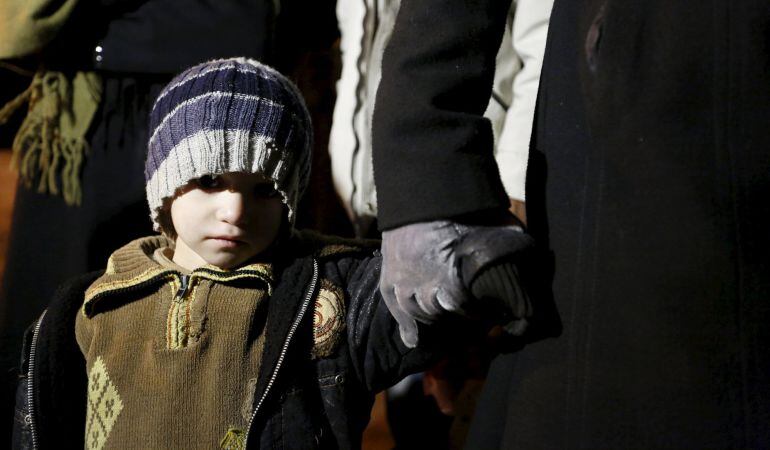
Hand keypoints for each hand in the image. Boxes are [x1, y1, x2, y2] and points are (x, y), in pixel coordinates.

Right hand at [379, 220, 533, 346]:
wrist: (425, 188)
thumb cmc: (468, 210)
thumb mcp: (502, 230)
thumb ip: (515, 252)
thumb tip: (534, 263)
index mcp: (452, 280)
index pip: (464, 311)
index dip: (476, 312)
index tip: (487, 309)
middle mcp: (425, 286)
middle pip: (439, 314)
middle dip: (453, 315)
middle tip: (466, 312)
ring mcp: (404, 282)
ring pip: (417, 312)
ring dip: (431, 318)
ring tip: (443, 317)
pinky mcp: (389, 275)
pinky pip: (395, 308)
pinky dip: (405, 326)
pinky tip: (413, 339)